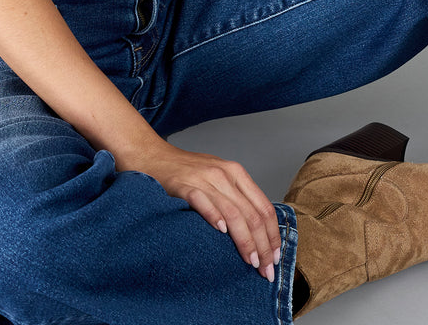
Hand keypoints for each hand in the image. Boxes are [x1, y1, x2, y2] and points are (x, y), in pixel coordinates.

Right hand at [124, 139, 281, 281]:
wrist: (152, 155)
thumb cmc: (185, 171)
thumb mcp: (217, 177)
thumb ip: (235, 197)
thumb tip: (257, 231)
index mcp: (236, 173)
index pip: (264, 207)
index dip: (273, 235)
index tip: (276, 257)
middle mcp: (224, 175)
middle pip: (252, 214)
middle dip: (264, 246)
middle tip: (266, 270)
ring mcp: (204, 179)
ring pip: (234, 214)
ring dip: (245, 241)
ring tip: (251, 262)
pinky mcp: (183, 186)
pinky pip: (203, 203)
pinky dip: (214, 218)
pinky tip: (221, 234)